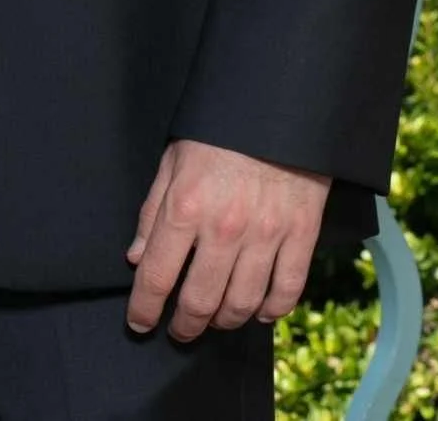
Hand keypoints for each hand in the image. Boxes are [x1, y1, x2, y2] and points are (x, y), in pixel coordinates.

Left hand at [124, 137, 327, 339]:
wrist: (277, 106)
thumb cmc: (218, 130)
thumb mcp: (173, 160)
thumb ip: (153, 212)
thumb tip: (137, 258)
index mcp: (186, 207)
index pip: (157, 276)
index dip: (144, 309)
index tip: (140, 323)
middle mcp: (224, 228)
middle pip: (200, 301)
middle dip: (185, 325)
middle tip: (179, 331)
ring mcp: (266, 234)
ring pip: (243, 303)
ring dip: (225, 321)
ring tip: (215, 321)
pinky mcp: (301, 234)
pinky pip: (287, 290)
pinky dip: (273, 311)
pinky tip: (260, 313)